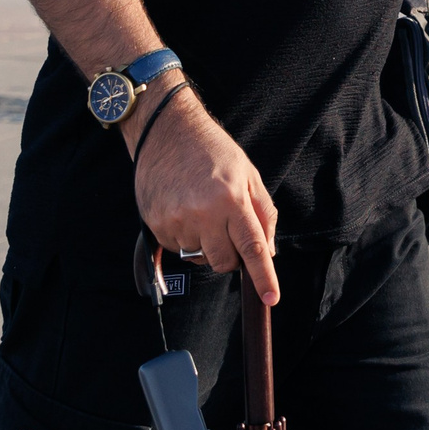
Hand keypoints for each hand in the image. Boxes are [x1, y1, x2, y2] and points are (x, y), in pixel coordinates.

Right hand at [131, 83, 281, 306]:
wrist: (166, 132)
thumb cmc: (211, 151)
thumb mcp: (248, 174)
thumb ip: (262, 213)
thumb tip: (267, 251)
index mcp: (231, 199)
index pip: (252, 247)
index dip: (264, 276)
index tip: (272, 297)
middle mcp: (203, 213)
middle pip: (225, 262)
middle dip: (232, 255)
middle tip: (228, 227)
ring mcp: (176, 221)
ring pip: (201, 258)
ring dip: (207, 244)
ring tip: (202, 209)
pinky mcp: (156, 225)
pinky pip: (179, 250)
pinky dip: (186, 238)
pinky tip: (184, 210)